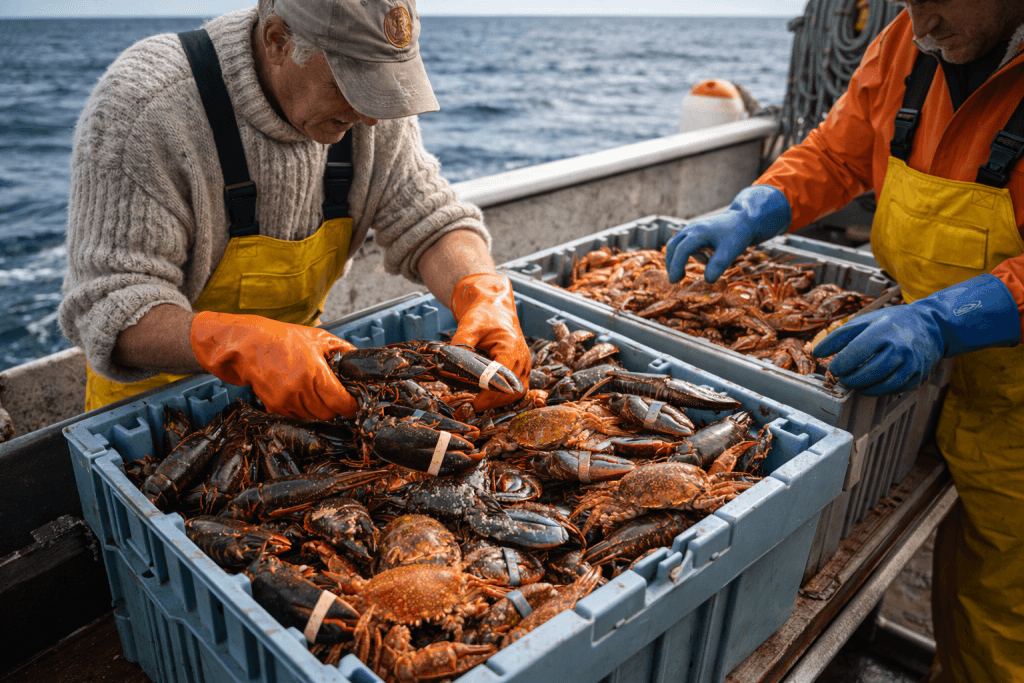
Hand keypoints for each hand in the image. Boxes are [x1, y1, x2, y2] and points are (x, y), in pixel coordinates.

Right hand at [191, 311, 357, 419]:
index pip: (340, 402)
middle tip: (333, 395)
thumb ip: (342, 350)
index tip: (353, 405)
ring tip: (312, 389)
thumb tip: (359, 361)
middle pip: (327, 413)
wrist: (249, 346)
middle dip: (334, 406)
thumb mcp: (318, 338)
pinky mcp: (275, 407)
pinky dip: (302, 409)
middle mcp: (301, 390)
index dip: (350, 406)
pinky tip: (298, 392)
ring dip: (317, 408)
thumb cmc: (283, 339)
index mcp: (315, 373)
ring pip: (312, 417)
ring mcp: (287, 401)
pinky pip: (297, 416)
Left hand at [449, 273, 530, 410]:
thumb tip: (448, 364)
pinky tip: (486, 397)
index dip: (490, 394)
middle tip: (472, 408)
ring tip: (479, 404)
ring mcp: (524, 363)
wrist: (495, 307)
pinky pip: (516, 387)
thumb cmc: (484, 314)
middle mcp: (522, 357)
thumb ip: (460, 344)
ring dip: (500, 400)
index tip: (474, 403)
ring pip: (518, 391)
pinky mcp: (520, 367)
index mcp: (511, 347)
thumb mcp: (469, 326)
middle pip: (514, 389)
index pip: (504, 378)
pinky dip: (504, 395)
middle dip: (494, 402)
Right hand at [664, 185, 790, 282]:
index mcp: (699, 232)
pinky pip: (684, 243)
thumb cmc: (737, 234)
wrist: (744, 219)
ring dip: (676, 259)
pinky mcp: (696, 231)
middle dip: (671, 264)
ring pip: (675, 244)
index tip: (675, 281)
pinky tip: (704, 260)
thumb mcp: (731, 250)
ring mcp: (692, 228)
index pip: (681, 250)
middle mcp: (692, 228)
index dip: (676, 266)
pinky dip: (686, 254)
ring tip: (682, 275)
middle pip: (672, 246)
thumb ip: (718, 264)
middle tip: (675, 280)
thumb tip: (707, 281)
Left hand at [813, 274, 1020, 395]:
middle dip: (849, 380)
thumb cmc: (892, 322)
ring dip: (863, 388)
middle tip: (843, 378)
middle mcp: (899, 348)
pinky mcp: (917, 375)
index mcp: (882, 331)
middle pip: (866, 374)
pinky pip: (894, 390)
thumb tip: (816, 353)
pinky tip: (872, 384)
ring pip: (881, 386)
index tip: (834, 367)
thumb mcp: (865, 321)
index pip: (854, 355)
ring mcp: (911, 364)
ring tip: (855, 382)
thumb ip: (839, 336)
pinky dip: (879, 390)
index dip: (839, 365)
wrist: (931, 326)